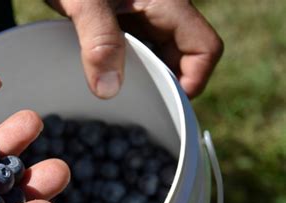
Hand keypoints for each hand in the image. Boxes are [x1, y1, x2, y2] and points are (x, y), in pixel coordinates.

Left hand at [47, 0, 222, 98]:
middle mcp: (162, 11)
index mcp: (167, 3)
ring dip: (146, 77)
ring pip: (161, 56)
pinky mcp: (125, 21)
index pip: (204, 48)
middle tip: (137, 105)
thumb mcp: (85, 3)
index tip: (163, 104)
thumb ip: (99, 41)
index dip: (193, 81)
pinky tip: (107, 77)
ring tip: (121, 94)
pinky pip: (139, 51)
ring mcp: (144, 17)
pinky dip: (129, 68)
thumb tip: (108, 90)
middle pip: (184, 57)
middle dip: (166, 84)